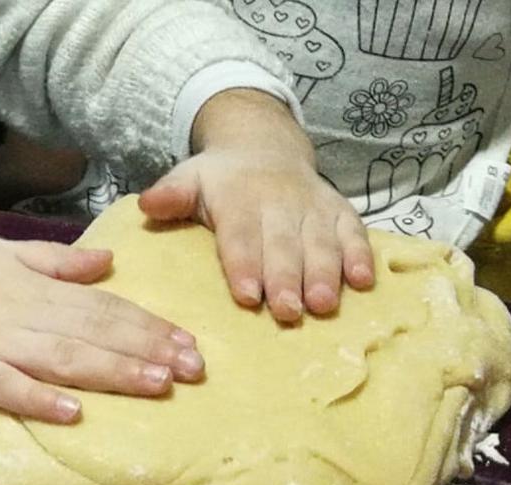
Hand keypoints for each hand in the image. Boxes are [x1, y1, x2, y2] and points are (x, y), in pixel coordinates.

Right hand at [0, 176, 204, 422]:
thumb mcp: (7, 251)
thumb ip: (57, 261)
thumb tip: (108, 263)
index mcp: (37, 288)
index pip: (105, 308)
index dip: (149, 326)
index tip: (190, 344)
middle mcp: (24, 314)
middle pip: (94, 333)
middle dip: (146, 351)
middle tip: (193, 370)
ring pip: (61, 359)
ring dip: (110, 372)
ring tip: (155, 385)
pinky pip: (5, 387)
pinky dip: (38, 399)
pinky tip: (72, 413)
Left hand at [140, 89, 373, 321]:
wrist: (265, 146)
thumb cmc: (221, 179)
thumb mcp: (190, 178)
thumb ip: (171, 195)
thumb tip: (147, 205)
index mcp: (239, 198)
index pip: (240, 235)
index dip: (244, 265)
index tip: (247, 296)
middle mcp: (279, 202)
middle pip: (283, 245)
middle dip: (286, 278)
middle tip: (287, 312)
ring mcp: (313, 207)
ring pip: (321, 242)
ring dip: (325, 274)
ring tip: (323, 305)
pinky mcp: (340, 211)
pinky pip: (354, 232)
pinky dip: (361, 255)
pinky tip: (363, 282)